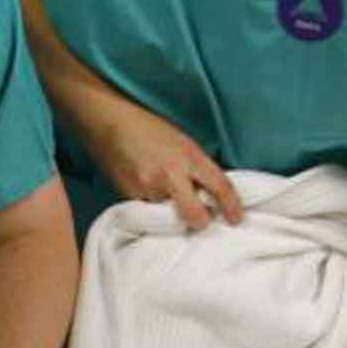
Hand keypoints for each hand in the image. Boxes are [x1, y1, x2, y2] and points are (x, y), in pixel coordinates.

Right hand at [80, 95, 242, 229]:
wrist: (110, 125)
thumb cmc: (149, 129)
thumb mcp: (183, 142)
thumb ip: (197, 167)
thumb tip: (211, 192)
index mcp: (189, 156)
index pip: (219, 186)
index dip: (232, 207)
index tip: (236, 219)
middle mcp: (171, 175)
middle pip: (195, 216)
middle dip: (201, 221)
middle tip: (201, 218)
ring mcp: (149, 189)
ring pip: (170, 216)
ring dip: (172, 212)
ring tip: (165, 194)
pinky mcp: (130, 197)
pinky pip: (150, 212)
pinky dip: (153, 208)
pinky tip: (148, 191)